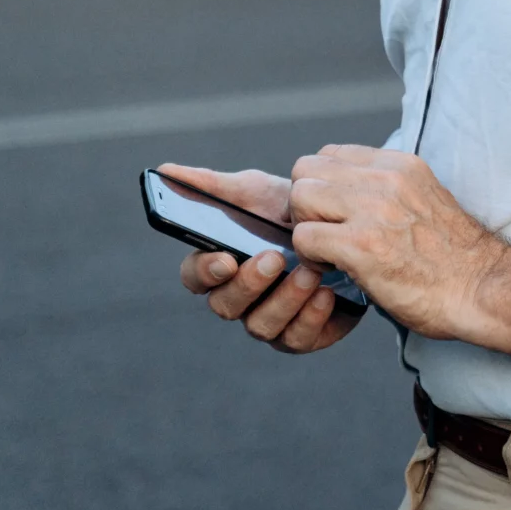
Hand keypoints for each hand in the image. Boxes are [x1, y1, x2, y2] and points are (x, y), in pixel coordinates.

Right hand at [160, 163, 360, 355]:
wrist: (345, 227)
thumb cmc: (290, 213)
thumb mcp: (256, 192)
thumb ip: (212, 186)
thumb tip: (165, 170)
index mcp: (222, 264)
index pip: (195, 276)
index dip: (204, 272)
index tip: (225, 259)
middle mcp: (241, 297)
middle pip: (225, 305)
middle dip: (248, 284)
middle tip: (275, 259)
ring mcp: (270, 318)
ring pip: (260, 325)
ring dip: (284, 299)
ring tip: (310, 272)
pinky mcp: (303, 334)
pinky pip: (296, 338)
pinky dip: (310, 317)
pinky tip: (326, 294)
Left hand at [287, 145, 505, 341]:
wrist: (480, 288)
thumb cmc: (454, 257)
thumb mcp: (425, 198)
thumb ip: (387, 188)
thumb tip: (345, 193)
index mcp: (400, 164)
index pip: (330, 153)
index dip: (322, 185)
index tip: (334, 214)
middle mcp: (385, 179)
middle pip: (306, 170)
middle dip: (306, 204)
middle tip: (325, 233)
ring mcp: (372, 210)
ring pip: (299, 197)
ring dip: (306, 228)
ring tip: (329, 251)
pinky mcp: (361, 245)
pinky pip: (304, 238)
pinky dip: (310, 258)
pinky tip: (334, 269)